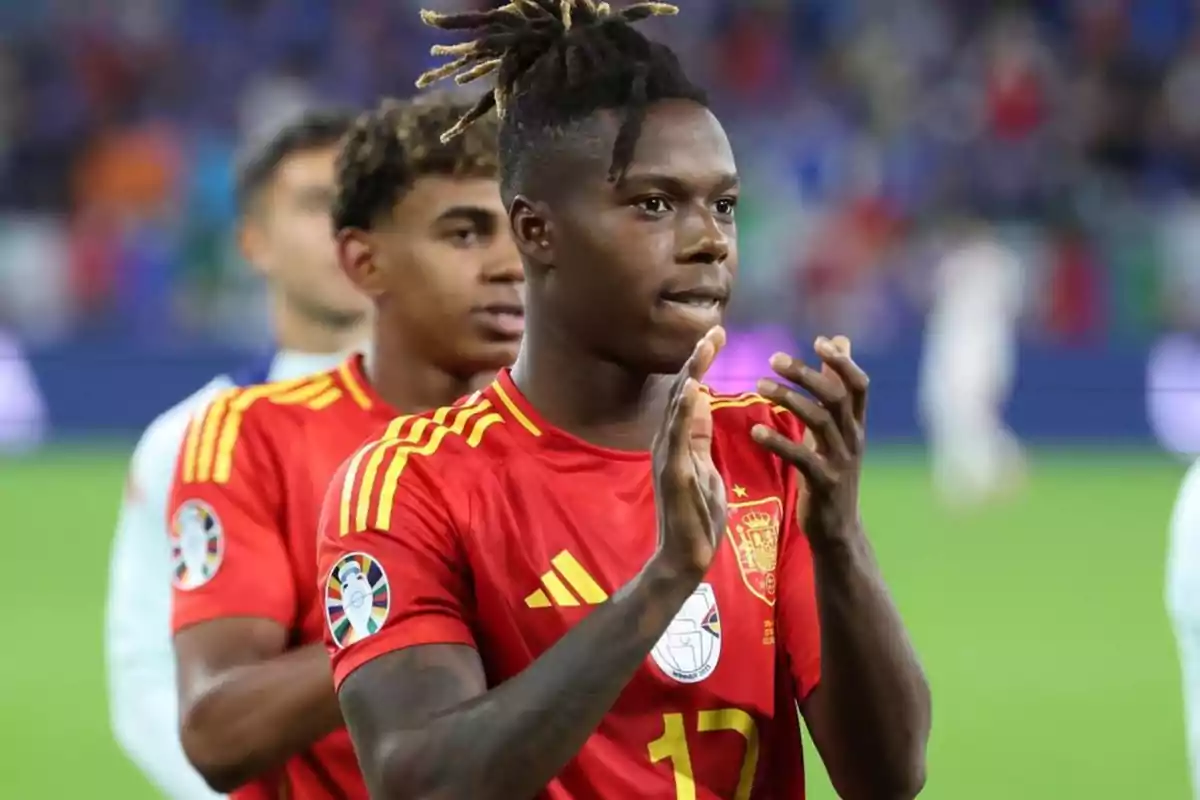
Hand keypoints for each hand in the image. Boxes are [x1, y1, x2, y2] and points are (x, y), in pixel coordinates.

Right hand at [652, 326, 728, 576]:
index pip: (689, 393)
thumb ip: (698, 434)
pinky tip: (690, 389)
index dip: (700, 363)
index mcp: (678, 441)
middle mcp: (667, 444)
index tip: (717, 335)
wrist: (684, 559)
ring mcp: (667, 458)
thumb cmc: (694, 516)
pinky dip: (681, 411)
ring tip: (704, 348)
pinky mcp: (672, 475)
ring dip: (690, 376)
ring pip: (676, 408)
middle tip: (715, 329)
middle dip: (696, 360)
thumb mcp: (702, 466)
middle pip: (681, 393)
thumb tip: (699, 397)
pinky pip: (676, 438)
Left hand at [751, 336, 868, 546]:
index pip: (859, 385)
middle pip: (836, 396)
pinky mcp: (825, 483)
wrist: (837, 530)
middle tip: (774, 358)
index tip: (819, 341)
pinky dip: (778, 441)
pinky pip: (802, 457)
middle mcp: (853, 439)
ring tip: (759, 385)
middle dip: (806, 374)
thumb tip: (840, 342)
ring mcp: (841, 461)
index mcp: (855, 425)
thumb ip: (836, 388)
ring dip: (788, 398)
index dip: (843, 361)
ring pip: (819, 420)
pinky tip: (755, 431)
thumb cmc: (831, 473)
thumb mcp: (837, 431)